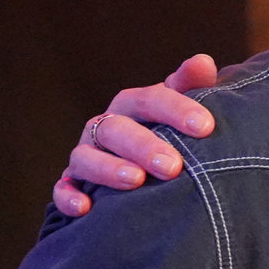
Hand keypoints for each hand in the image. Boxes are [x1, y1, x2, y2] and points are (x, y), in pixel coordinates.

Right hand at [52, 54, 220, 215]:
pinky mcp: (73, 182)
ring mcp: (87, 153)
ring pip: (86, 156)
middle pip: (116, 128)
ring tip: (136, 180)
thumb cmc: (172, 132)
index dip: (176, 110)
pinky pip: (62, 188)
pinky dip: (68, 196)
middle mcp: (106, 125)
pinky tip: (84, 207)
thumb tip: (203, 61)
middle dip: (143, 146)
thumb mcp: (183, 109)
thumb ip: (192, 85)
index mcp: (134, 105)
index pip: (150, 99)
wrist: (147, 166)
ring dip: (108, 168)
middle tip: (173, 166)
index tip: (206, 127)